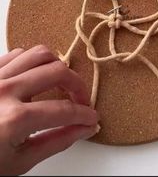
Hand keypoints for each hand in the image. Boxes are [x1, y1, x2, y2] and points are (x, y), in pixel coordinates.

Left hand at [0, 45, 97, 175]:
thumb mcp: (20, 161)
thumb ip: (56, 141)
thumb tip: (82, 130)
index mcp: (13, 119)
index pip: (63, 110)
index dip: (84, 114)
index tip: (91, 118)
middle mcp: (4, 91)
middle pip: (57, 72)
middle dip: (77, 86)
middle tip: (81, 100)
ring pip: (39, 53)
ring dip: (57, 66)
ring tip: (61, 83)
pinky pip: (17, 53)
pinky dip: (32, 61)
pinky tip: (36, 76)